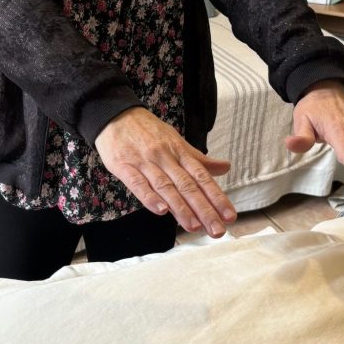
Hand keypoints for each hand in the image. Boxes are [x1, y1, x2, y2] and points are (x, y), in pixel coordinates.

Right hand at [95, 107, 236, 236]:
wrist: (114, 113)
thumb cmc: (147, 130)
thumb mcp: (175, 140)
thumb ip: (199, 158)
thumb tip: (226, 167)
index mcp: (178, 151)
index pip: (201, 176)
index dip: (216, 196)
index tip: (229, 215)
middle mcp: (164, 156)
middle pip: (186, 185)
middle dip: (203, 209)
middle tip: (217, 230)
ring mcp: (144, 161)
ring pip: (165, 186)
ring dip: (180, 208)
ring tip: (194, 226)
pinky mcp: (123, 165)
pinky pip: (138, 183)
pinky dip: (149, 197)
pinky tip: (160, 211)